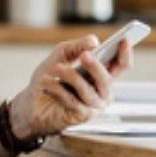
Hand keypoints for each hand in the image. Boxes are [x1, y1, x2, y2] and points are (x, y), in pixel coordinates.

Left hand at [7, 35, 133, 138]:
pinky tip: (47, 81)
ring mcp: (94, 106)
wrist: (30, 104)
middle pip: (107, 79)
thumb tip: (93, 41)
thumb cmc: (49, 79)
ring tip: (57, 68)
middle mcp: (102, 92)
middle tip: (84, 55)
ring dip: (71, 77)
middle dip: (96, 66)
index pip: (121, 66)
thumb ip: (76, 46)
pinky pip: (72, 101)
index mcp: (102, 75)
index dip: (125, 54)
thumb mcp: (60, 56)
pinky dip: (58, 90)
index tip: (124, 40)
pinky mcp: (82, 116)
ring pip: (87, 90)